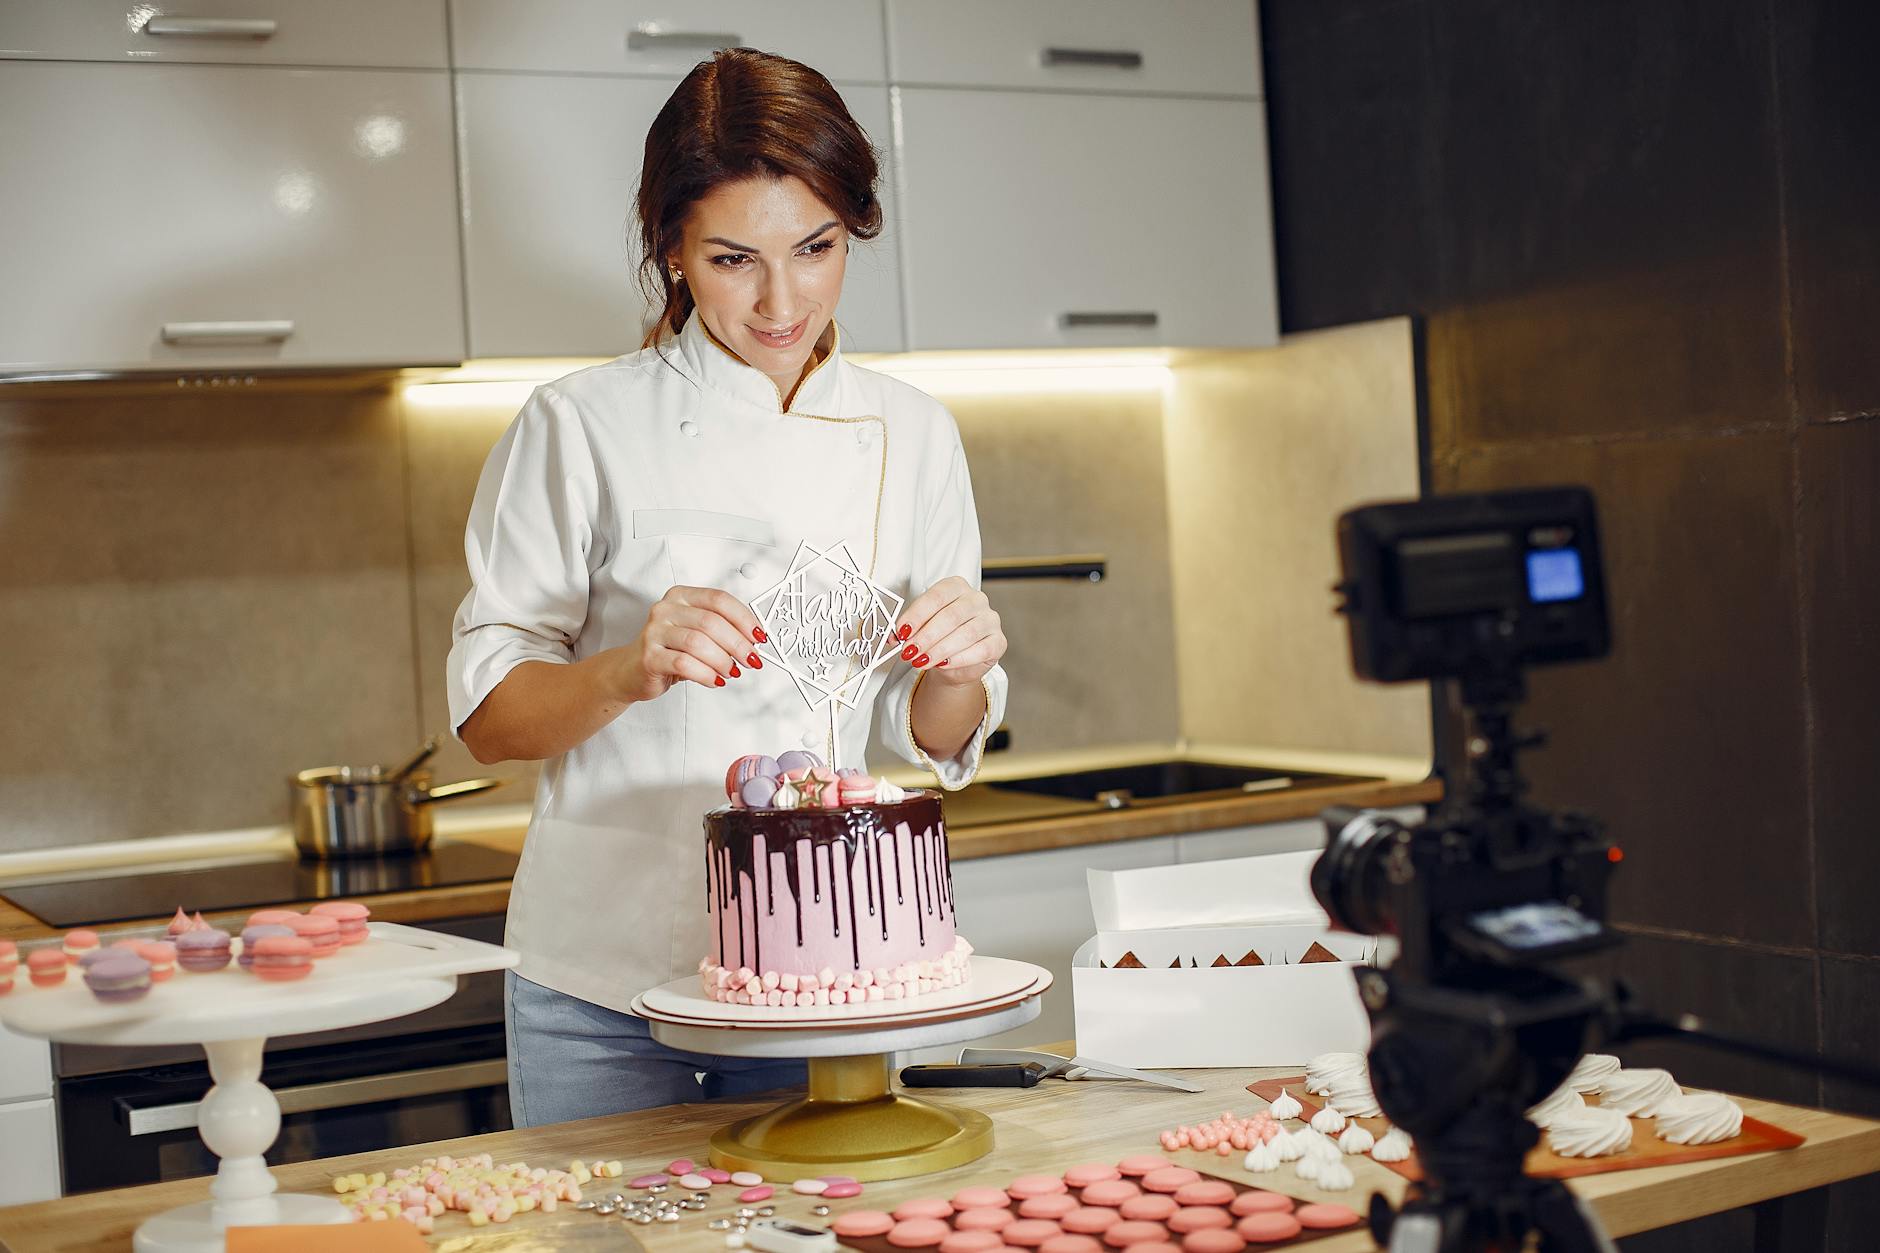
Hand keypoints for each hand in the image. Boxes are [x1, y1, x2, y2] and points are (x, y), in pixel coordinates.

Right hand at [604, 586, 766, 703]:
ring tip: (731, 671)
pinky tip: (715, 679)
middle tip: (750, 658)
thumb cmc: (668, 649)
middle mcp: (665, 609)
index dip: (743, 618)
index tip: (758, 636)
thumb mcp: (695, 632)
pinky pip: (684, 664)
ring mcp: (654, 632)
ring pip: (698, 643)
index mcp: (681, 596)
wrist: (631, 670)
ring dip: (722, 660)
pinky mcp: (649, 656)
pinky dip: (706, 674)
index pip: (719, 600)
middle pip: (710, 622)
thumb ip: (721, 630)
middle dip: (737, 643)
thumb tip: (754, 639)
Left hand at [894, 576, 1005, 684]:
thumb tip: (893, 637)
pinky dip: (959, 659)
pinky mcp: (999, 641)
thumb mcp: (921, 628)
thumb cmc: (938, 637)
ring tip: (921, 661)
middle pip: (951, 616)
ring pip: (965, 634)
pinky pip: (980, 650)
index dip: (917, 615)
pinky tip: (943, 664)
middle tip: (910, 651)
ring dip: (939, 650)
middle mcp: (976, 599)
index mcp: (956, 586)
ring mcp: (990, 619)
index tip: (902, 631)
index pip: (936, 596)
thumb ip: (909, 629)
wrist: (954, 662)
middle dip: (926, 636)